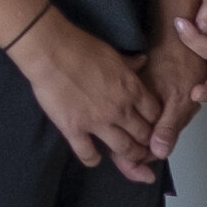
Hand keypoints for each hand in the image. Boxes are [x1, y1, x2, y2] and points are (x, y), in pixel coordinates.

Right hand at [10, 10, 161, 180]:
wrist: (51, 52)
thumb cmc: (81, 47)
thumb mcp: (113, 53)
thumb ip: (130, 64)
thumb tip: (143, 61)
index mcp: (131, 88)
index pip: (155, 114)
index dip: (156, 123)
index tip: (152, 127)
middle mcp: (120, 108)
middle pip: (144, 135)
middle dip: (147, 144)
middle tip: (145, 148)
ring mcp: (98, 121)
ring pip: (124, 149)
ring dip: (129, 156)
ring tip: (129, 158)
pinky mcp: (75, 129)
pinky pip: (89, 154)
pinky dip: (93, 159)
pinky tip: (94, 158)